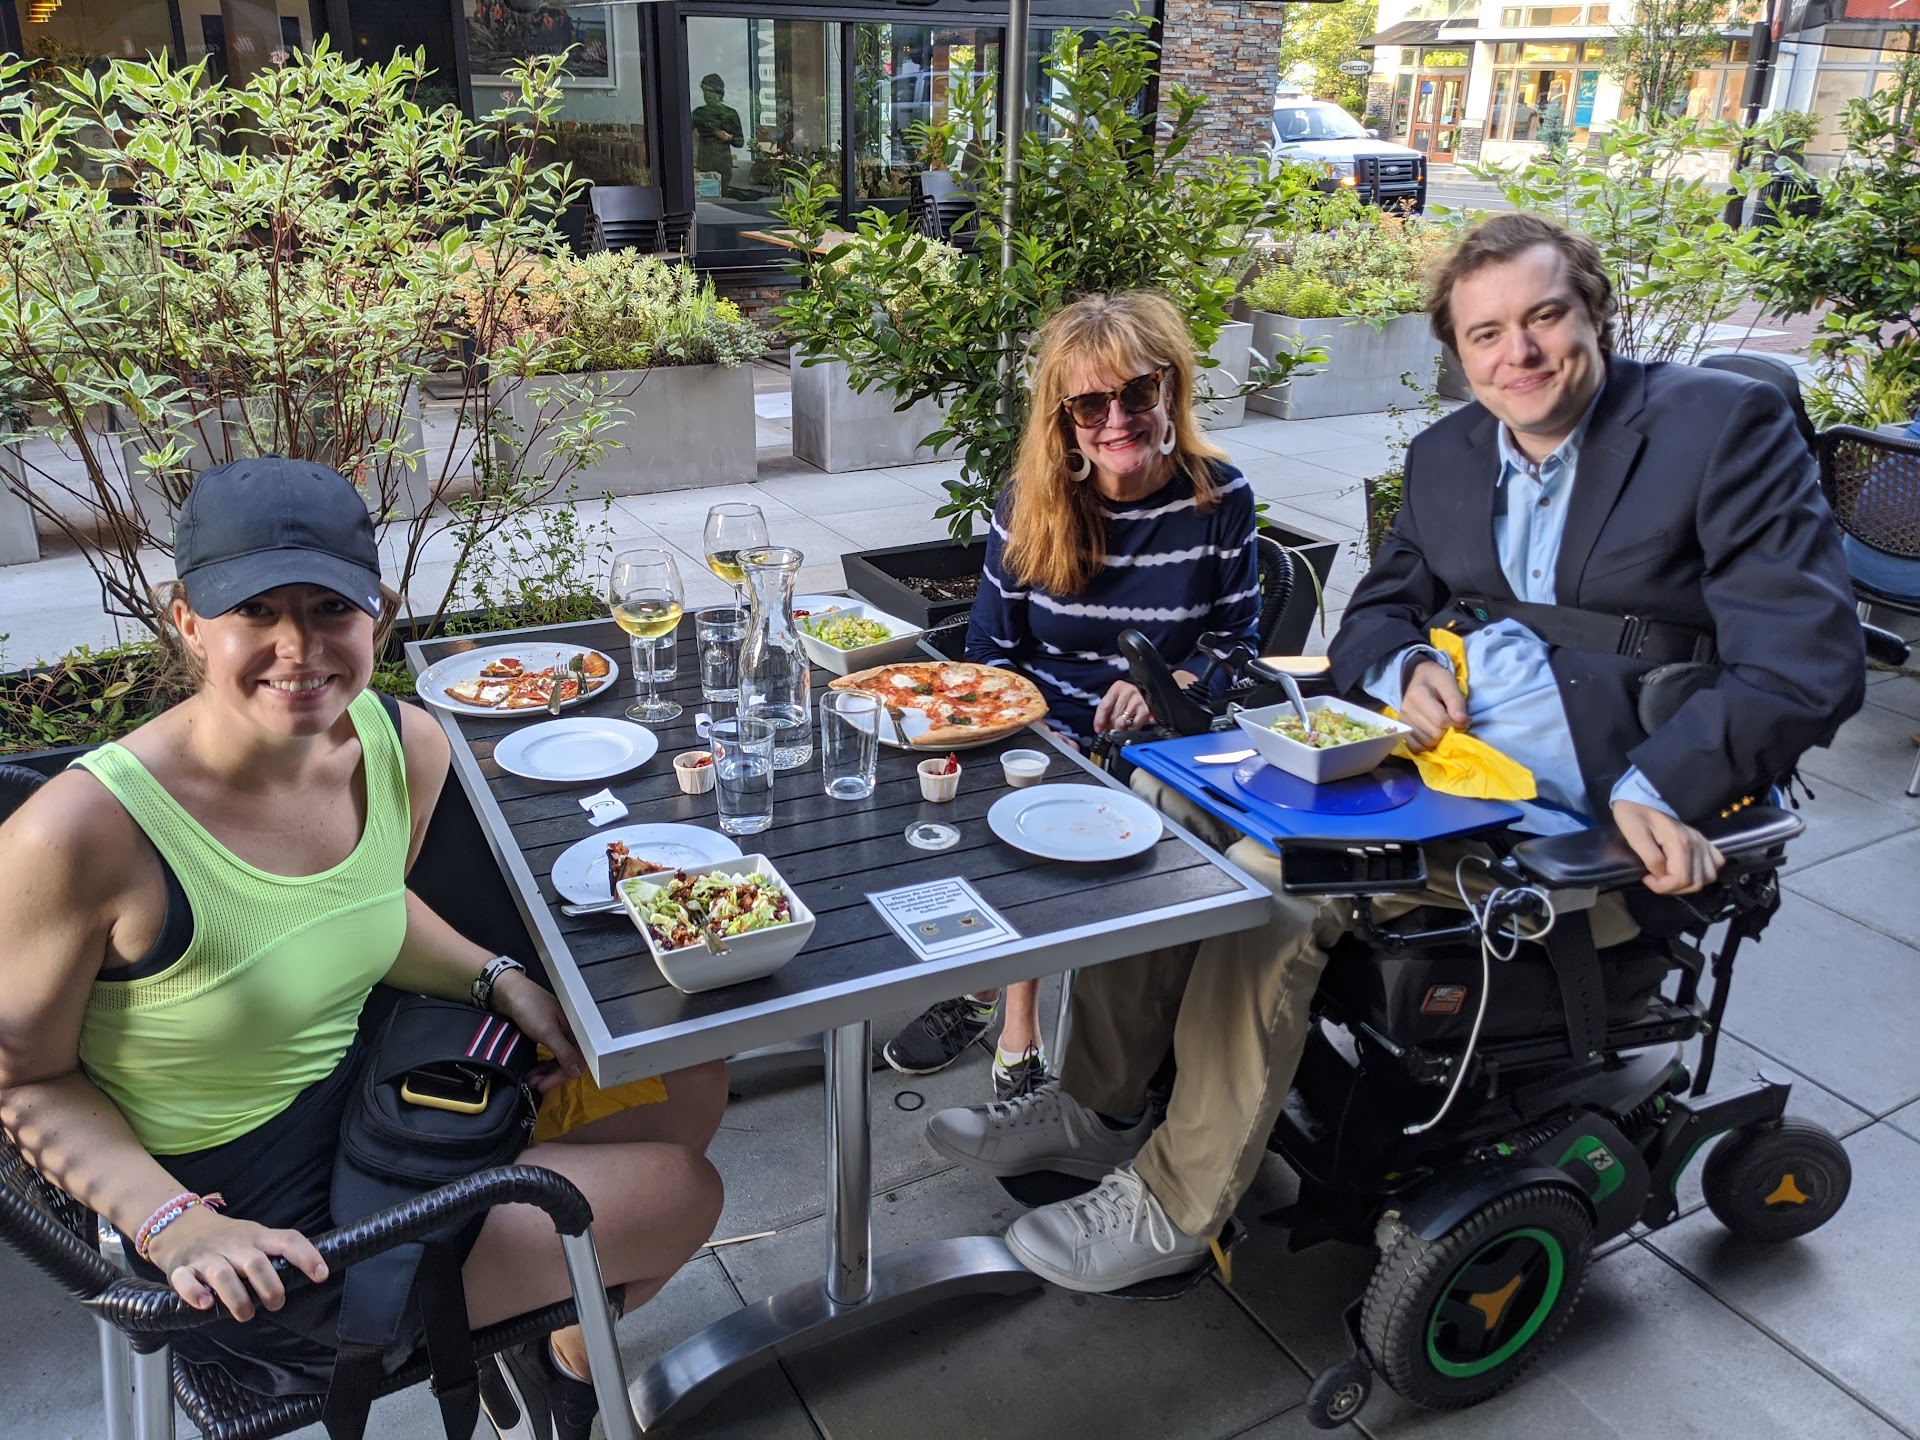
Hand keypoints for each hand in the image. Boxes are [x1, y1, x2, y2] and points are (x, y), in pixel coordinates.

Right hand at [148, 1205, 326, 1321]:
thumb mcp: (255, 1236)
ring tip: (246, 1314)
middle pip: (256, 1263)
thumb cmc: (228, 1238)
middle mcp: (233, 1244)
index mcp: (256, 1236)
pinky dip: (195, 1294)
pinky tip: (206, 1305)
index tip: (321, 1275)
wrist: (181, 1226)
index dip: (307, 1256)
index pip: (287, 1240)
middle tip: (276, 1304)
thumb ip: (276, 1252)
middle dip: (270, 1287)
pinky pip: (185, 1281)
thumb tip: (310, 1274)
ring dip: (237, 1299)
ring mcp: (206, 1256)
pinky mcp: (181, 1269)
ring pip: (223, 1275)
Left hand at [493, 970, 585, 1093]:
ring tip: (531, 1080)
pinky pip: (549, 1054)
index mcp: (576, 1029)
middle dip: (552, 1075)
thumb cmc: (530, 1006)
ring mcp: (558, 1033)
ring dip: (546, 1072)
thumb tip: (577, 1071)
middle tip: (537, 1085)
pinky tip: (533, 1071)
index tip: (547, 1085)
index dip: (563, 1074)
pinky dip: (542, 1064)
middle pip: (568, 1061)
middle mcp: (570, 1032)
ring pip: (558, 1059)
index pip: (578, 1059)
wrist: (509, 992)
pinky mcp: (547, 1034)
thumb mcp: (547, 1032)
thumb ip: (564, 1052)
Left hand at [1094, 680, 1153, 733]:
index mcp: (1117, 687)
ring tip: (1119, 725)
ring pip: (1122, 722)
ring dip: (1119, 728)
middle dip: (1110, 724)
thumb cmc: (1122, 699)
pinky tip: (1129, 725)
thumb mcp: (1110, 700)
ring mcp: (1138, 701)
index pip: (1105, 706)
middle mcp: (1129, 692)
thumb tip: (1099, 729)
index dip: (1100, 719)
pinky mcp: (1145, 711)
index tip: (1098, 730)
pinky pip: (1133, 727)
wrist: (1139, 696)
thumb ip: (1103, 713)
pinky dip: (1129, 729)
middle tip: (1110, 726)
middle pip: (1114, 716)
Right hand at [1400, 660, 1468, 749]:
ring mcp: (1402, 722)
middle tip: (1452, 722)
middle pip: (1434, 734)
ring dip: (1439, 738)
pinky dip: (1427, 745)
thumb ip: (1456, 701)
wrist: (1419, 678)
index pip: (1440, 721)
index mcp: (1417, 696)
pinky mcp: (1403, 730)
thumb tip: (1462, 721)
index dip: (1456, 723)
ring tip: (1442, 726)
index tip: (1462, 718)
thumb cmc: (1436, 679)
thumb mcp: (1449, 683)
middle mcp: (1406, 710)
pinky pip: (1416, 747)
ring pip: (1427, 742)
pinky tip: (1433, 735)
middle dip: (1448, 731)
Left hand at [1611, 799, 1725, 895]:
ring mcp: (1702, 842)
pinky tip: (1687, 870)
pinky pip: (1715, 863)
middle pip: (1695, 882)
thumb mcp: (1634, 836)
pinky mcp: (1703, 841)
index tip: (1647, 878)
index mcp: (1680, 842)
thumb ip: (1651, 858)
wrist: (1640, 798)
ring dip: (1688, 883)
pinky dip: (1704, 872)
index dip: (1663, 886)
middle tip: (1655, 879)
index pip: (1681, 879)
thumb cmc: (1634, 816)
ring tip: (1669, 876)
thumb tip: (1662, 875)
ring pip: (1708, 877)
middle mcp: (1696, 843)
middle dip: (1673, 888)